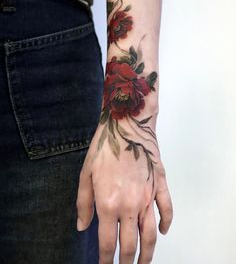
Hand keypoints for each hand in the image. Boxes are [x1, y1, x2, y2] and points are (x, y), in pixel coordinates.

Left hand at [76, 117, 172, 263]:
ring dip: (148, 253)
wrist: (126, 126)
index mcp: (108, 203)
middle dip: (127, 262)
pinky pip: (167, 209)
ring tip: (144, 263)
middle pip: (131, 244)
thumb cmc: (104, 147)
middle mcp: (130, 205)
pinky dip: (166, 223)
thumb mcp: (85, 173)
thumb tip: (82, 226)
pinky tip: (162, 231)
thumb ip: (83, 203)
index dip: (105, 259)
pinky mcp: (159, 185)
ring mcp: (147, 196)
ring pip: (151, 234)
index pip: (107, 242)